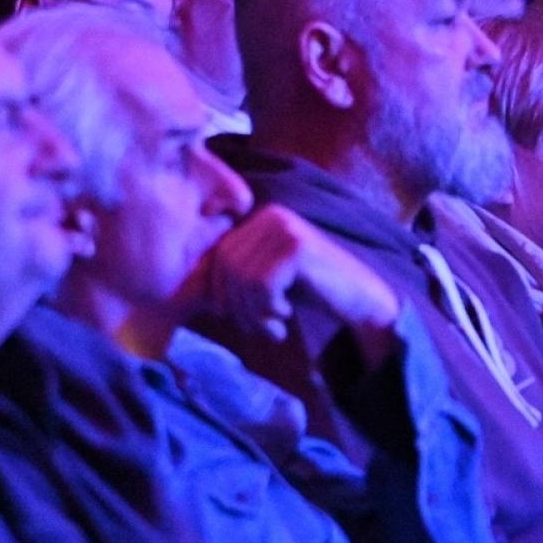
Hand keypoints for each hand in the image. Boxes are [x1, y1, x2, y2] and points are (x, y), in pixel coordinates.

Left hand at [186, 206, 400, 364]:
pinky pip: (261, 286)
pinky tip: (286, 316)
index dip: (222, 294)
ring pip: (241, 279)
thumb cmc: (310, 293)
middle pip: (226, 267)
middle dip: (237, 306)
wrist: (361, 300)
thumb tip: (182, 292)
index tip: (245, 317)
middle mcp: (270, 216)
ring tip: (274, 325)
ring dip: (254, 314)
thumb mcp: (263, 281)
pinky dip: (268, 311)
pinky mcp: (297, 246)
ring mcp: (285, 227)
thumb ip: (232, 277)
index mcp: (259, 218)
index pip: (218, 258)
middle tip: (261, 326)